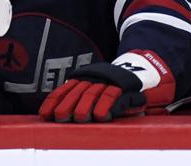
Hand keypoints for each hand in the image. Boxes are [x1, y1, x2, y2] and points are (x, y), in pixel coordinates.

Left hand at [39, 51, 172, 122]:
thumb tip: (56, 115)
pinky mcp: (126, 89)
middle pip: (78, 91)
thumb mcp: (98, 89)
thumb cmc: (116, 89)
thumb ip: (82, 97)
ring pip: (94, 93)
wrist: (146, 71)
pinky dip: (106, 105)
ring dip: (85, 107)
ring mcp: (111, 82)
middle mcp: (97, 78)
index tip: (45, 114)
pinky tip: (101, 116)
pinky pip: (114, 96)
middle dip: (68, 105)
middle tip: (61, 118)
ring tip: (81, 118)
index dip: (55, 100)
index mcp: (87, 77)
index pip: (66, 88)